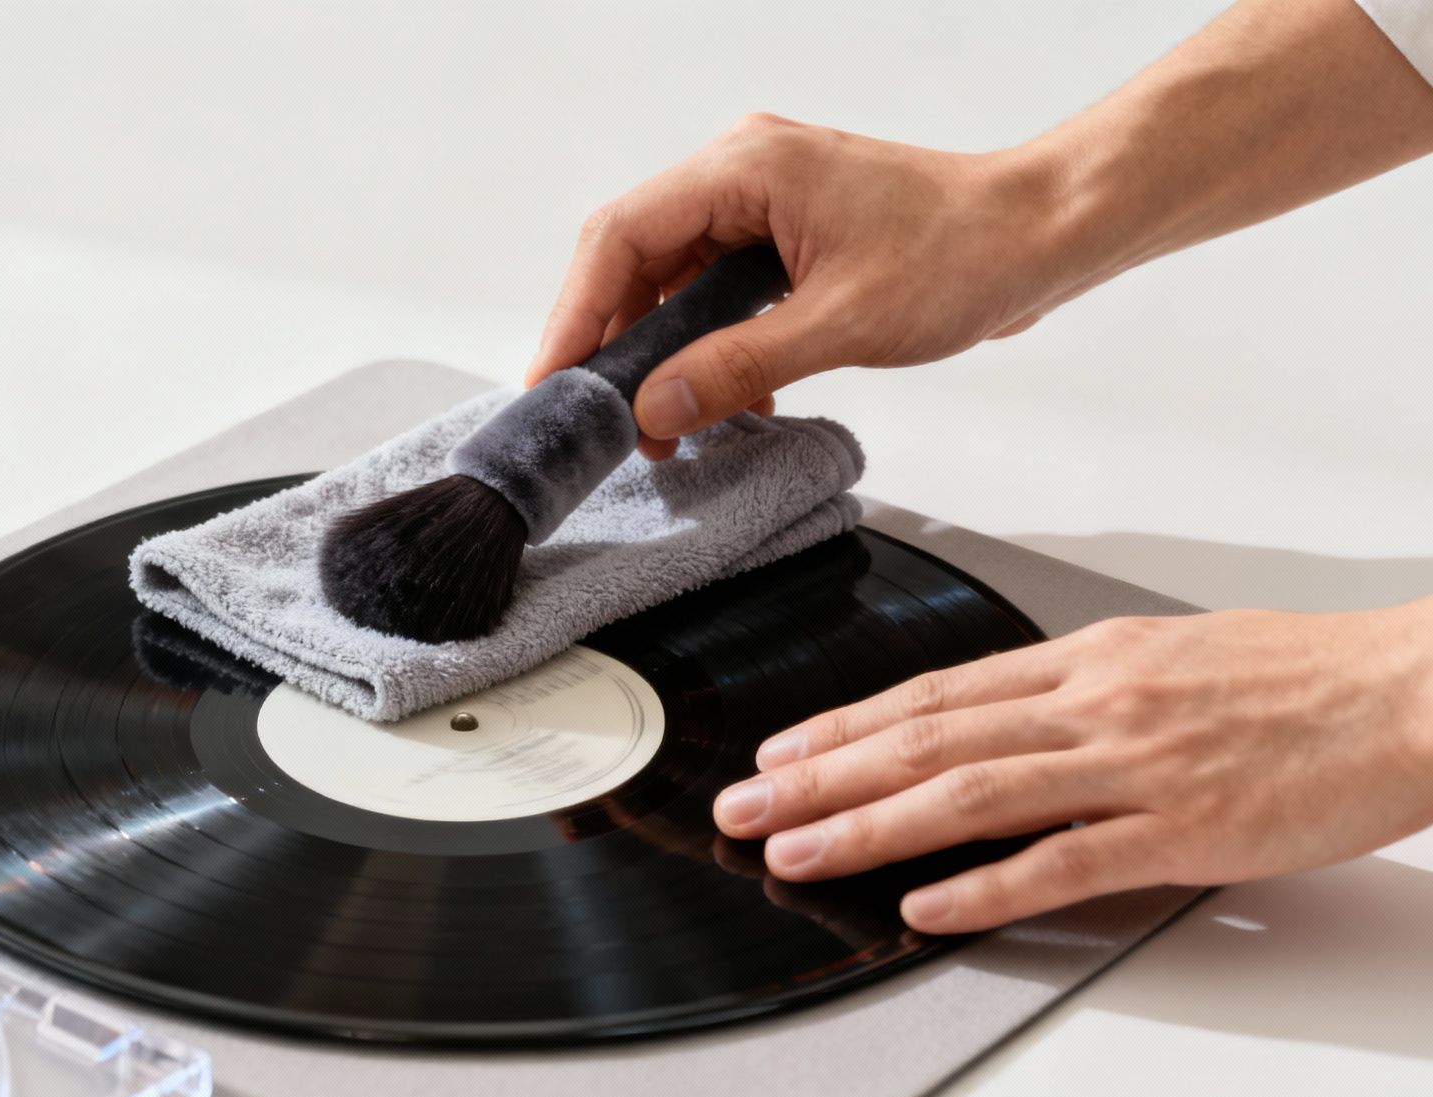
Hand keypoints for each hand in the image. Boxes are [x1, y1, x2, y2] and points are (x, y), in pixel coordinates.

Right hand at [527, 115, 1083, 459]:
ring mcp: (763, 204)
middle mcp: (742, 173)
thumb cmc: (965, 252)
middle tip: (609, 421)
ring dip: (666, 355)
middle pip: (636, 258)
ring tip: (669, 426)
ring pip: (674, 281)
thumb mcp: (841, 324)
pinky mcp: (785, 238)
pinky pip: (717, 292)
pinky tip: (728, 400)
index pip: (621, 236)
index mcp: (744, 167)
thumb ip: (737, 367)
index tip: (555, 381)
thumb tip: (657, 409)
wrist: (1044, 235)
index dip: (576, 313)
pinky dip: (710, 347)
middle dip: (618, 344)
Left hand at [711, 602, 1432, 932]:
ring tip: (796, 851)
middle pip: (925, 741)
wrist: (1407, 690)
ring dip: (869, 827)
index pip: (933, 694)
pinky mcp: (1183, 829)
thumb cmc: (1295, 675)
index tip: (779, 750)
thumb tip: (999, 719)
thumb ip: (1076, 690)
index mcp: (1085, 660)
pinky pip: (1063, 860)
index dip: (843, 725)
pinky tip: (926, 905)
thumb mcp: (1166, 656)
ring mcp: (1133, 766)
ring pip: (971, 796)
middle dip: (821, 776)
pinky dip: (985, 886)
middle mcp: (1092, 704)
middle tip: (743, 805)